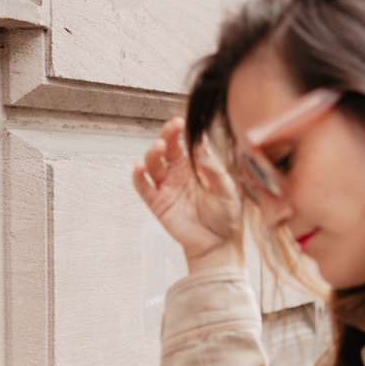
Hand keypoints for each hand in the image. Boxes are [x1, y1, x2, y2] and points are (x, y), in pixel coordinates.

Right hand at [133, 116, 242, 270]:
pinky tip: (139, 166)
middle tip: (172, 126)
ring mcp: (166, 187)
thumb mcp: (226, 189)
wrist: (219, 244)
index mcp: (194, 168)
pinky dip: (138, 175)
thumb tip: (201, 146)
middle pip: (166, 149)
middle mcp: (178, 174)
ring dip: (152, 153)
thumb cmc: (226, 217)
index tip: (183, 121)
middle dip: (167, 135)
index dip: (181, 132)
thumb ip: (213, 169)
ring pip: (152, 164)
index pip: (184, 144)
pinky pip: (143, 186)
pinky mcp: (157, 203)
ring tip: (159, 146)